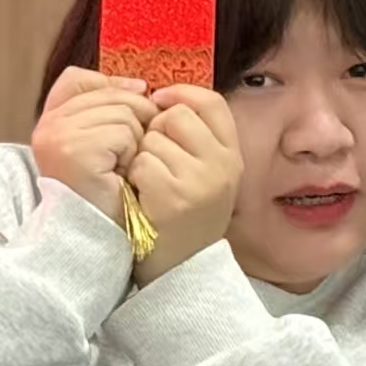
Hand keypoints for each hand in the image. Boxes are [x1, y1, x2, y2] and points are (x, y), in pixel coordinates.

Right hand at [31, 67, 155, 222]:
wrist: (95, 236)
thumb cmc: (107, 194)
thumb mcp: (105, 146)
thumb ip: (110, 111)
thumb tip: (141, 86)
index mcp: (50, 121)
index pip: (79, 79)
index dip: (112, 87)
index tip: (134, 109)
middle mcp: (48, 125)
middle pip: (110, 94)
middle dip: (134, 120)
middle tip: (128, 155)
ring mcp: (58, 135)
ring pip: (123, 112)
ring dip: (135, 141)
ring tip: (121, 167)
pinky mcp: (74, 149)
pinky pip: (123, 133)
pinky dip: (132, 154)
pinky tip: (121, 174)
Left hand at [126, 83, 242, 284]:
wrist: (181, 271)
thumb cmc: (183, 217)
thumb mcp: (205, 176)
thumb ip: (194, 139)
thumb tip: (159, 97)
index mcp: (232, 156)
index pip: (212, 103)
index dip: (182, 94)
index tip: (159, 102)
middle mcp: (223, 165)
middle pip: (176, 115)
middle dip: (154, 131)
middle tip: (153, 160)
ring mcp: (202, 181)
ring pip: (154, 139)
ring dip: (141, 157)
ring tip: (148, 185)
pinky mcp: (176, 197)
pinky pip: (142, 163)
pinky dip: (134, 178)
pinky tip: (142, 197)